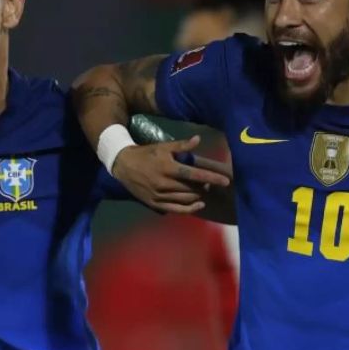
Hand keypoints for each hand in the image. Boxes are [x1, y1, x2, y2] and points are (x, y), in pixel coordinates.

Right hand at [112, 135, 229, 212]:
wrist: (123, 165)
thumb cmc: (146, 154)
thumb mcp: (163, 146)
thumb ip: (182, 145)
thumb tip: (199, 139)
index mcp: (168, 167)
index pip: (194, 174)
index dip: (211, 178)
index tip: (226, 181)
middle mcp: (164, 183)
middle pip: (192, 189)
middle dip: (205, 187)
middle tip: (210, 183)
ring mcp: (159, 196)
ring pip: (186, 200)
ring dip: (198, 196)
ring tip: (204, 191)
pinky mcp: (155, 204)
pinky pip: (176, 210)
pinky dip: (190, 209)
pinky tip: (199, 205)